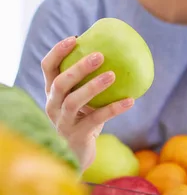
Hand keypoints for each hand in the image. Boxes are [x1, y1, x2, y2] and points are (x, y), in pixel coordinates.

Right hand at [41, 36, 133, 171]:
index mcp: (52, 93)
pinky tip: (130, 101)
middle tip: (100, 55)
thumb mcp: (84, 101)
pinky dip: (114, 109)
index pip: (48, 68)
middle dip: (78, 67)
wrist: (79, 156)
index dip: (58, 52)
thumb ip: (90, 83)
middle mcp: (53, 106)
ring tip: (113, 75)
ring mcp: (62, 123)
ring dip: (94, 86)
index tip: (75, 38)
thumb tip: (117, 55)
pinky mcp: (77, 136)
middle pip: (60, 83)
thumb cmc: (84, 122)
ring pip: (74, 101)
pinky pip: (96, 119)